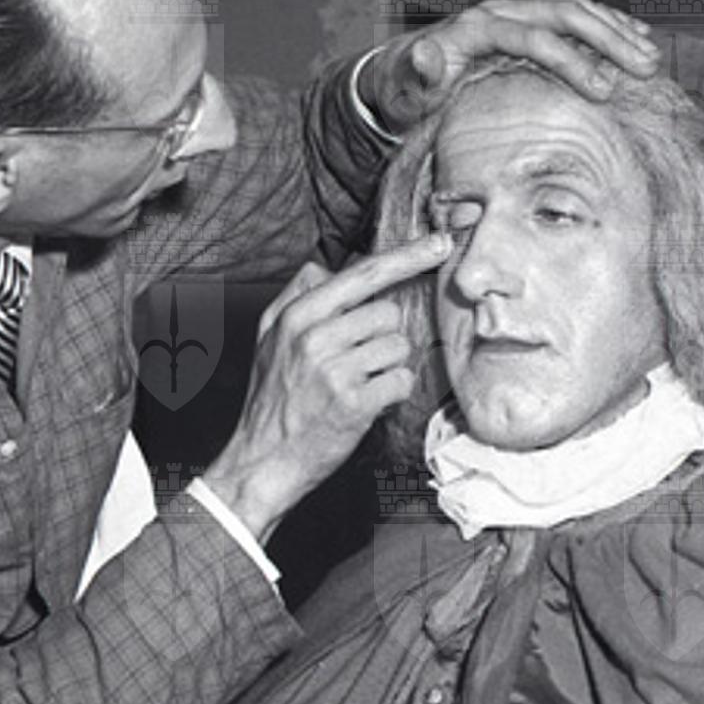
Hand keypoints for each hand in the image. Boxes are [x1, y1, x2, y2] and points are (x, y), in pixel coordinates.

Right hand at [200, 233, 449, 540]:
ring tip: (359, 384)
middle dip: (384, 337)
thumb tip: (324, 267)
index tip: (441, 243)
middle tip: (359, 362)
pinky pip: (401, 380)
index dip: (407, 256)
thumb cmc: (271, 399)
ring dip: (389, 366)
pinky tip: (370, 402)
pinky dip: (393, 392)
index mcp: (297, 316)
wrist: (263, 460)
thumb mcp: (267, 338)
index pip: (363, 274)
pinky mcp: (354, 403)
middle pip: (388, 313)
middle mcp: (315, 338)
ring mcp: (335, 371)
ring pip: (398, 346)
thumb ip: (295, 296)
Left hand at [362, 0, 661, 133]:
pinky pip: (574, 14)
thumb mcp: (406, 89)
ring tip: (650, 57)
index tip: (602, 92)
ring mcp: (516, 12)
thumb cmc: (406, 90)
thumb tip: (424, 54)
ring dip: (616, 30)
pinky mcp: (527, 21)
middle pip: (565, 14)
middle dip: (608, 40)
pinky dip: (608, 23)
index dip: (570, 62)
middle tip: (644, 68)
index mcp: (477, 28)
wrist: (399, 73)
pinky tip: (638, 36)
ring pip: (575, 9)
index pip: (534, 38)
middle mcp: (501, 12)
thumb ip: (417, 74)